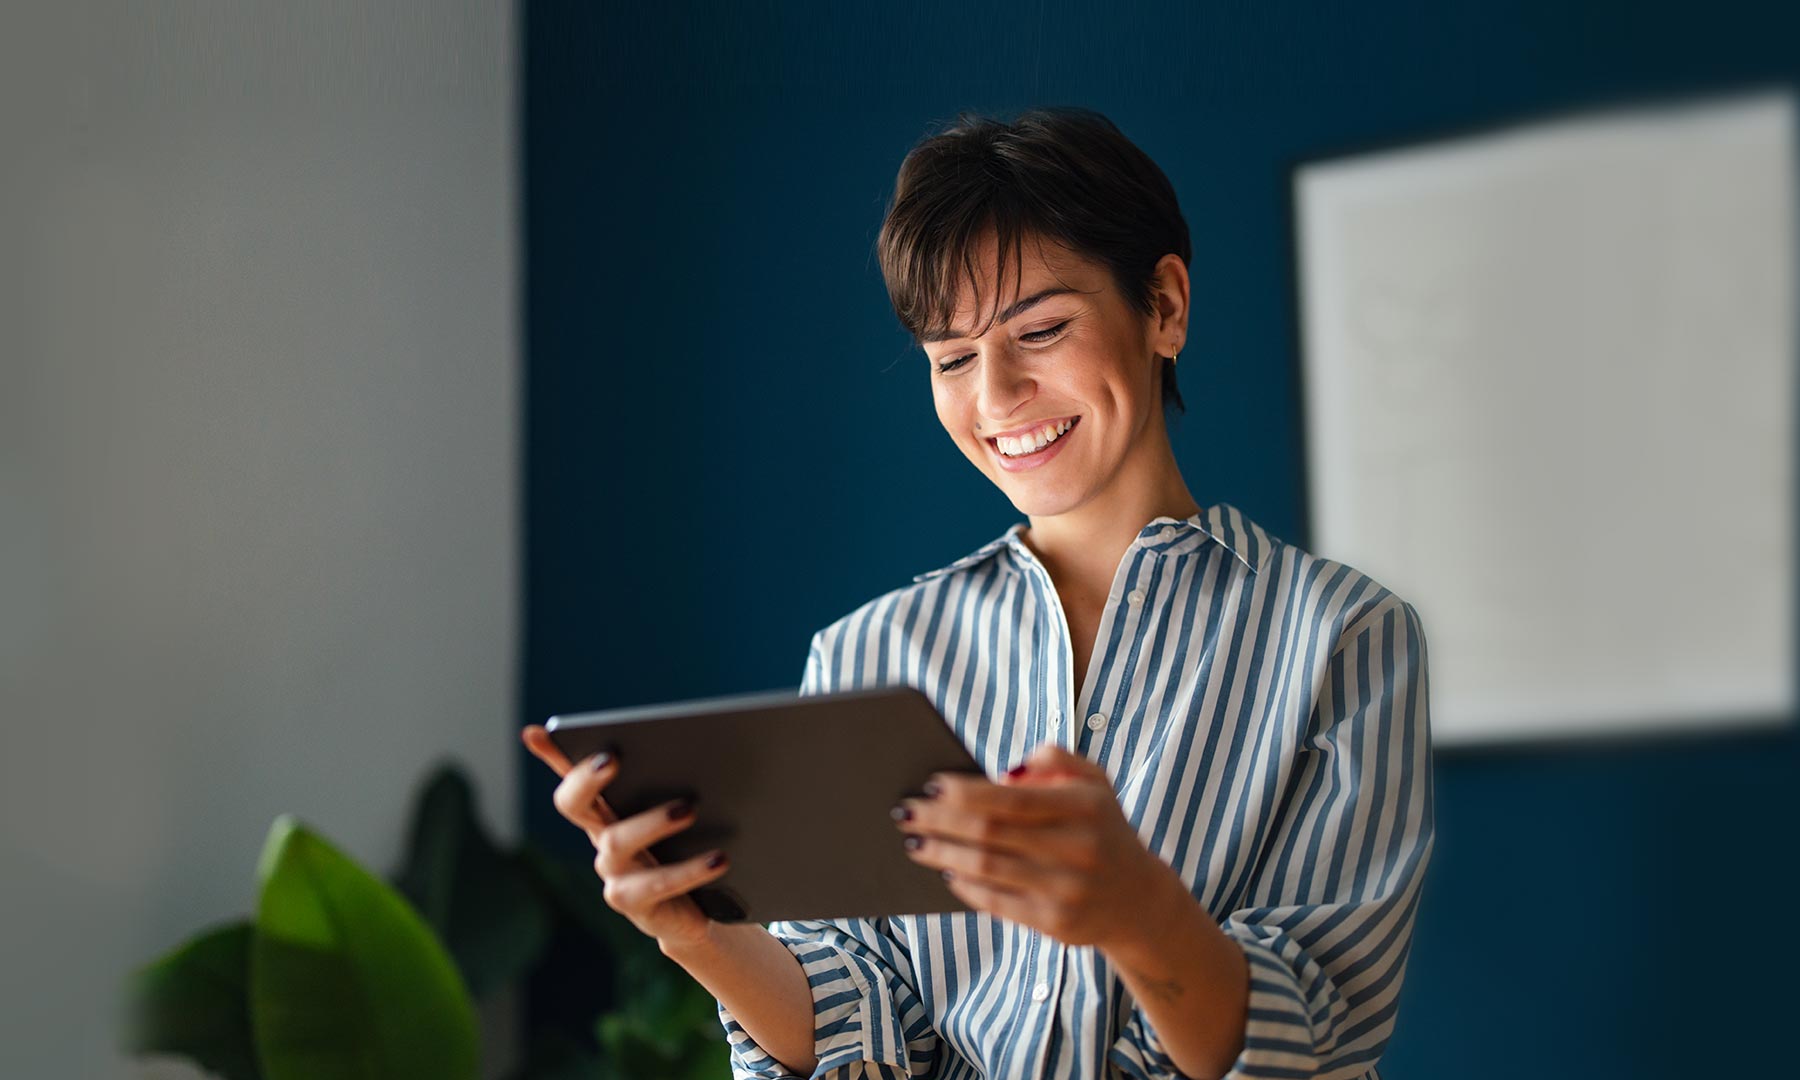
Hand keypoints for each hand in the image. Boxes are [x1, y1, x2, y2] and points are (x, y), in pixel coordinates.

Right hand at [520, 725, 727, 952]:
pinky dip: (690, 870)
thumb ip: (680, 778)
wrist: (703, 909)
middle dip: (587, 778)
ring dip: (653, 821)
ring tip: (689, 808)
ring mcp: (613, 873)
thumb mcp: (683, 810)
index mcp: (606, 811)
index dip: (550, 756)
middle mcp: (600, 839)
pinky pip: (657, 884)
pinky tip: (720, 857)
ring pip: (617, 841)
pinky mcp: (636, 904)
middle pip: (573, 804)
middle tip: (614, 758)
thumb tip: (706, 737)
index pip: (572, 777)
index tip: (538, 732)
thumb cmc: (690, 847)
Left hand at [891, 743, 1168, 948]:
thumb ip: (1055, 758)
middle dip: (939, 821)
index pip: (1010, 798)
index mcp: (1084, 807)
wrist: (1139, 900)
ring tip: (913, 842)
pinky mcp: (1056, 924)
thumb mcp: (1094, 781)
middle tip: (904, 811)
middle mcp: (1078, 848)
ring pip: (987, 869)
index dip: (964, 792)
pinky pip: (996, 903)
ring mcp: (1067, 890)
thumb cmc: (1101, 828)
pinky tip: (944, 870)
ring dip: (941, 854)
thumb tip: (1002, 773)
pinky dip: (964, 886)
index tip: (930, 784)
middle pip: (990, 833)